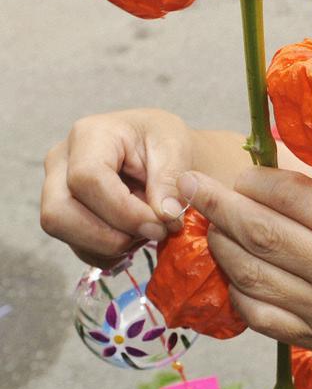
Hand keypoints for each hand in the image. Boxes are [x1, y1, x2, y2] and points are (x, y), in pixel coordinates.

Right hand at [40, 110, 193, 268]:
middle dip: (109, 236)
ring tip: (149, 232)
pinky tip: (136, 238)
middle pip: (59, 212)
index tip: (160, 225)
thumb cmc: (164, 142)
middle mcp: (62, 162)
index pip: (87, 179)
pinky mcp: (64, 215)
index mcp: (90, 135)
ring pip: (62, 232)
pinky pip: (76, 246)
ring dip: (111, 245)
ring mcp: (57, 189)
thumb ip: (171, 180)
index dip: (123, 211)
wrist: (159, 151)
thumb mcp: (176, 148)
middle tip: (155, 233)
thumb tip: (165, 215)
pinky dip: (109, 253)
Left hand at [182, 166, 311, 358]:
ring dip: (221, 247)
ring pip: (253, 276)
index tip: (238, 172)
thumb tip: (264, 182)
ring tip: (210, 227)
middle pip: (265, 236)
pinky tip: (234, 272)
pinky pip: (260, 316)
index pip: (296, 199)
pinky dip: (238, 290)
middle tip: (192, 186)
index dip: (257, 182)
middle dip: (219, 206)